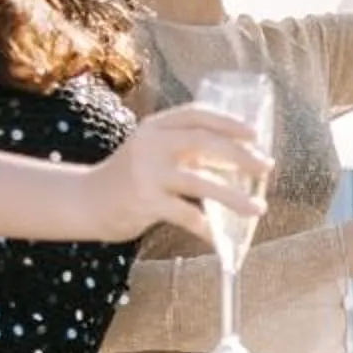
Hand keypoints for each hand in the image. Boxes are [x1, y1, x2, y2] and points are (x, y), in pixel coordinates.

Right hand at [92, 104, 266, 239]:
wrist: (86, 201)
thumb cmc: (129, 178)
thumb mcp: (153, 152)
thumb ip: (187, 150)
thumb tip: (238, 159)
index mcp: (156, 126)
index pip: (198, 114)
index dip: (229, 122)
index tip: (255, 135)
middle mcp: (152, 144)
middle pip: (206, 143)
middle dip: (242, 156)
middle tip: (266, 168)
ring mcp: (148, 173)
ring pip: (203, 183)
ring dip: (236, 198)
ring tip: (258, 208)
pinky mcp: (145, 202)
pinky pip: (187, 215)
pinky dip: (208, 227)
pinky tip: (221, 238)